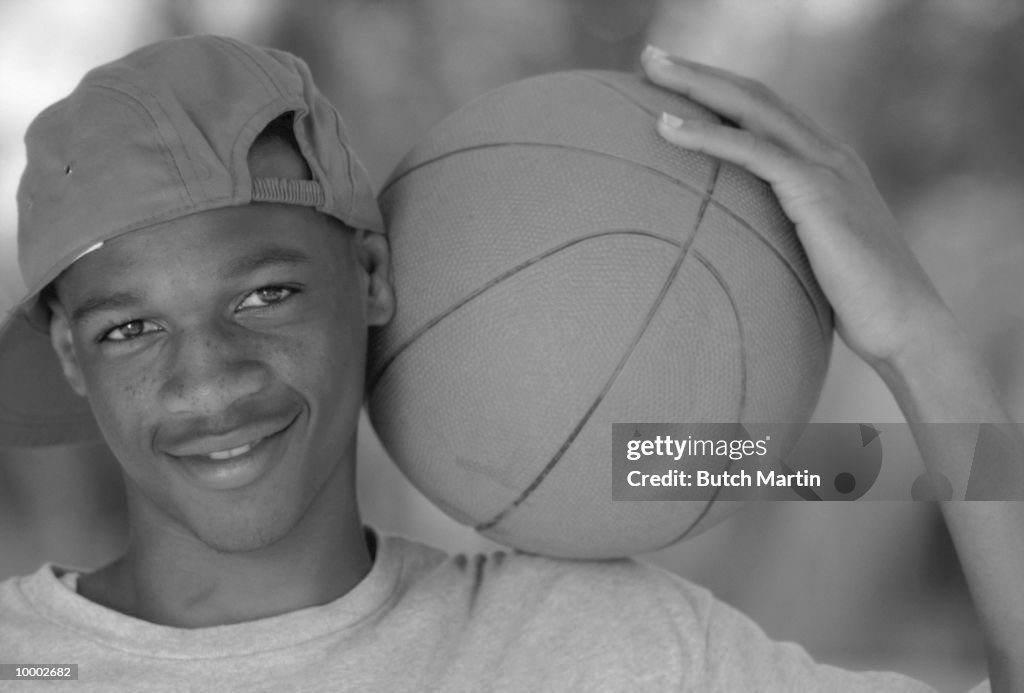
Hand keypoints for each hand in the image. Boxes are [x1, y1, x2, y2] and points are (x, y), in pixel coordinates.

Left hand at [641, 45, 956, 370]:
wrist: (907, 325)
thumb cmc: (859, 306)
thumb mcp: (814, 260)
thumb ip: (783, 240)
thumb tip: (739, 255)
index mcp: (829, 166)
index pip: (767, 113)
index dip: (721, 92)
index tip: (675, 82)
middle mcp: (830, 155)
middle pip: (754, 96)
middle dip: (700, 72)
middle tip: (650, 57)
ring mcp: (827, 167)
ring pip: (751, 108)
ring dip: (696, 84)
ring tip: (649, 69)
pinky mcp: (817, 190)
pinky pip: (752, 151)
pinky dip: (707, 136)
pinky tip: (666, 127)